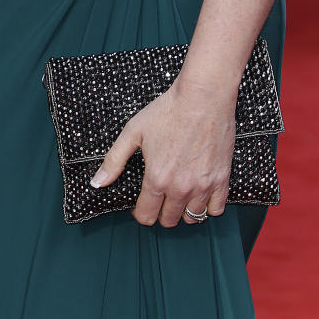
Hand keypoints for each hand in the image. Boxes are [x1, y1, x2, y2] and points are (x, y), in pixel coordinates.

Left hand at [89, 81, 234, 227]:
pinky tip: (200, 194)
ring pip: (192, 218)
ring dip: (183, 211)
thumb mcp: (133, 131)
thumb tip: (97, 182)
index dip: (139, 213)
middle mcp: (180, 187)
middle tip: (159, 197)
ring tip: (178, 196)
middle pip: (169, 220)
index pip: (146, 216)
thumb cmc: (169, 111)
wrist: (202, 98)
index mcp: (157, 178)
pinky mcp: (222, 180)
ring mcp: (203, 186)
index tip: (140, 205)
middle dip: (161, 212)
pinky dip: (208, 207)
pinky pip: (216, 209)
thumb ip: (114, 160)